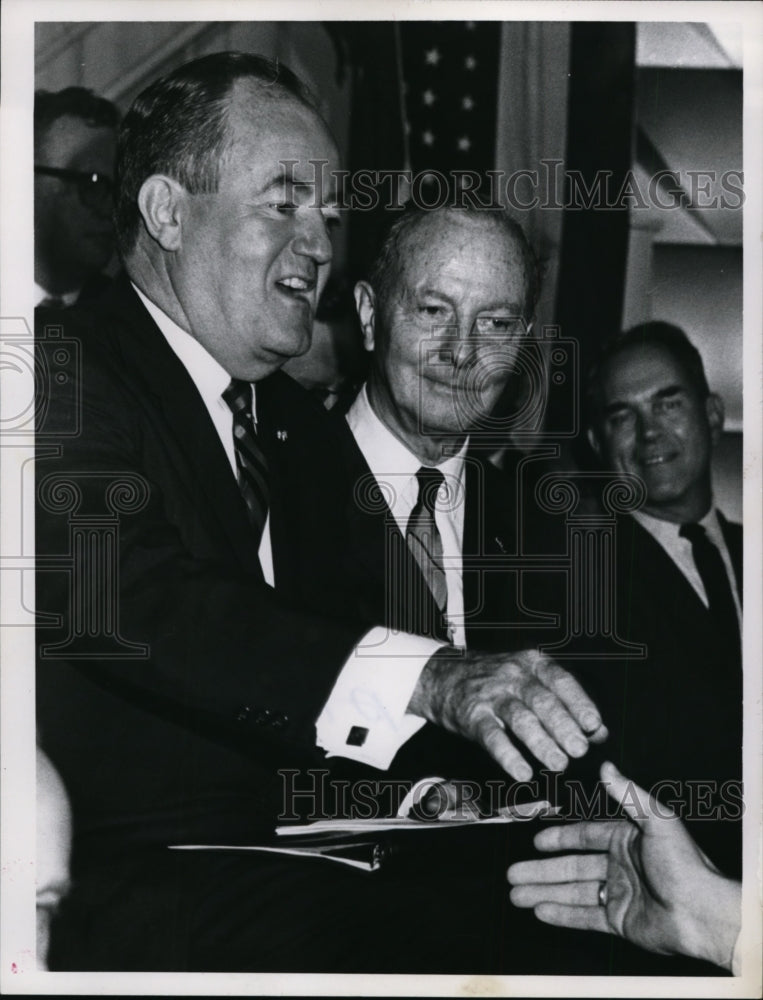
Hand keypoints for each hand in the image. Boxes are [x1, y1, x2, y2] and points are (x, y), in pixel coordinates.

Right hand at [407, 647, 607, 780]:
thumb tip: (599, 733)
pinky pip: (492, 737)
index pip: (561, 682)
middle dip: (564, 727)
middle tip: (579, 750)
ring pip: (520, 719)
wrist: (443, 675)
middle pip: (542, 701)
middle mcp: (513, 675)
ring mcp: (491, 695)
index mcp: (533, 664)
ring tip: (559, 764)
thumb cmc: (496, 681)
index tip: (594, 726)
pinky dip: (509, 756)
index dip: (580, 704)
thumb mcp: (530, 680)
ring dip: (541, 743)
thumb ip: (565, 703)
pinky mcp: (472, 715)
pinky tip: (522, 772)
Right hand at [507, 761, 740, 969]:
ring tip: (516, 894)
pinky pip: (584, 916)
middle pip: (571, 867)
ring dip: (543, 892)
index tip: (535, 841)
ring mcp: (618, 894)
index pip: (584, 835)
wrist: (701, 912)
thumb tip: (606, 765)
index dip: (559, 838)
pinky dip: (561, 914)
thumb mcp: (657, 820)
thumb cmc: (684, 864)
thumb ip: (628, 794)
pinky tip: (540, 911)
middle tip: (512, 873)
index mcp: (626, 839)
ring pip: (572, 892)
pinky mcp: (619, 920)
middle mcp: (619, 865)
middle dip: (540, 871)